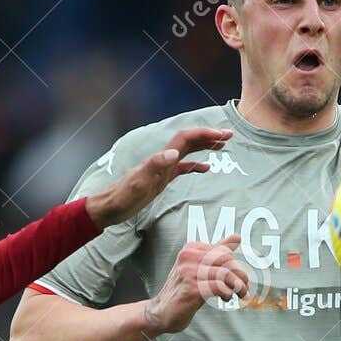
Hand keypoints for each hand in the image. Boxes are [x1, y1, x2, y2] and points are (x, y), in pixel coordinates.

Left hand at [85, 127, 233, 227]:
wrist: (110, 207)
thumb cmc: (123, 197)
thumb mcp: (139, 183)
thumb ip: (155, 166)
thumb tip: (175, 153)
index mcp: (161, 158)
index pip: (186, 139)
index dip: (204, 134)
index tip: (222, 134)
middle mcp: (163, 160)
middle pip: (190, 141)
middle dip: (209, 136)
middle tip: (229, 135)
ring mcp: (163, 169)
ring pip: (188, 152)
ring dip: (205, 146)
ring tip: (223, 145)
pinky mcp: (162, 180)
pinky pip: (183, 168)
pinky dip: (197, 165)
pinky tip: (207, 168)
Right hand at [143, 234, 247, 334]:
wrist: (160, 313)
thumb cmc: (181, 291)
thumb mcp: (198, 268)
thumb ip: (216, 252)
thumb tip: (237, 237)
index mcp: (191, 249)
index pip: (224, 251)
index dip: (236, 266)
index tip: (241, 278)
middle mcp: (188, 257)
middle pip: (227, 260)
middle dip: (240, 275)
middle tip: (244, 288)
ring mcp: (189, 272)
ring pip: (225, 273)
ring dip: (237, 286)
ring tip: (240, 294)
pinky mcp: (191, 288)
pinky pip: (219, 287)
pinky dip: (228, 293)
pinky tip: (226, 298)